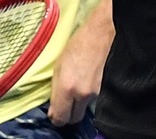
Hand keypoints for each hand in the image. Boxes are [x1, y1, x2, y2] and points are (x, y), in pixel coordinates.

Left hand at [47, 0, 112, 124]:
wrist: (99, 36)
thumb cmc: (76, 47)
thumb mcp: (58, 68)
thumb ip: (54, 92)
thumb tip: (53, 112)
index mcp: (67, 88)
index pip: (61, 118)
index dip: (56, 118)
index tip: (53, 113)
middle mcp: (82, 94)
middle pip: (73, 119)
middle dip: (66, 115)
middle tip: (62, 104)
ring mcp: (94, 94)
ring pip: (82, 110)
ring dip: (76, 106)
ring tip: (73, 88)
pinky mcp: (102, 90)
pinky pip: (90, 102)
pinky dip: (84, 99)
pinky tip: (82, 84)